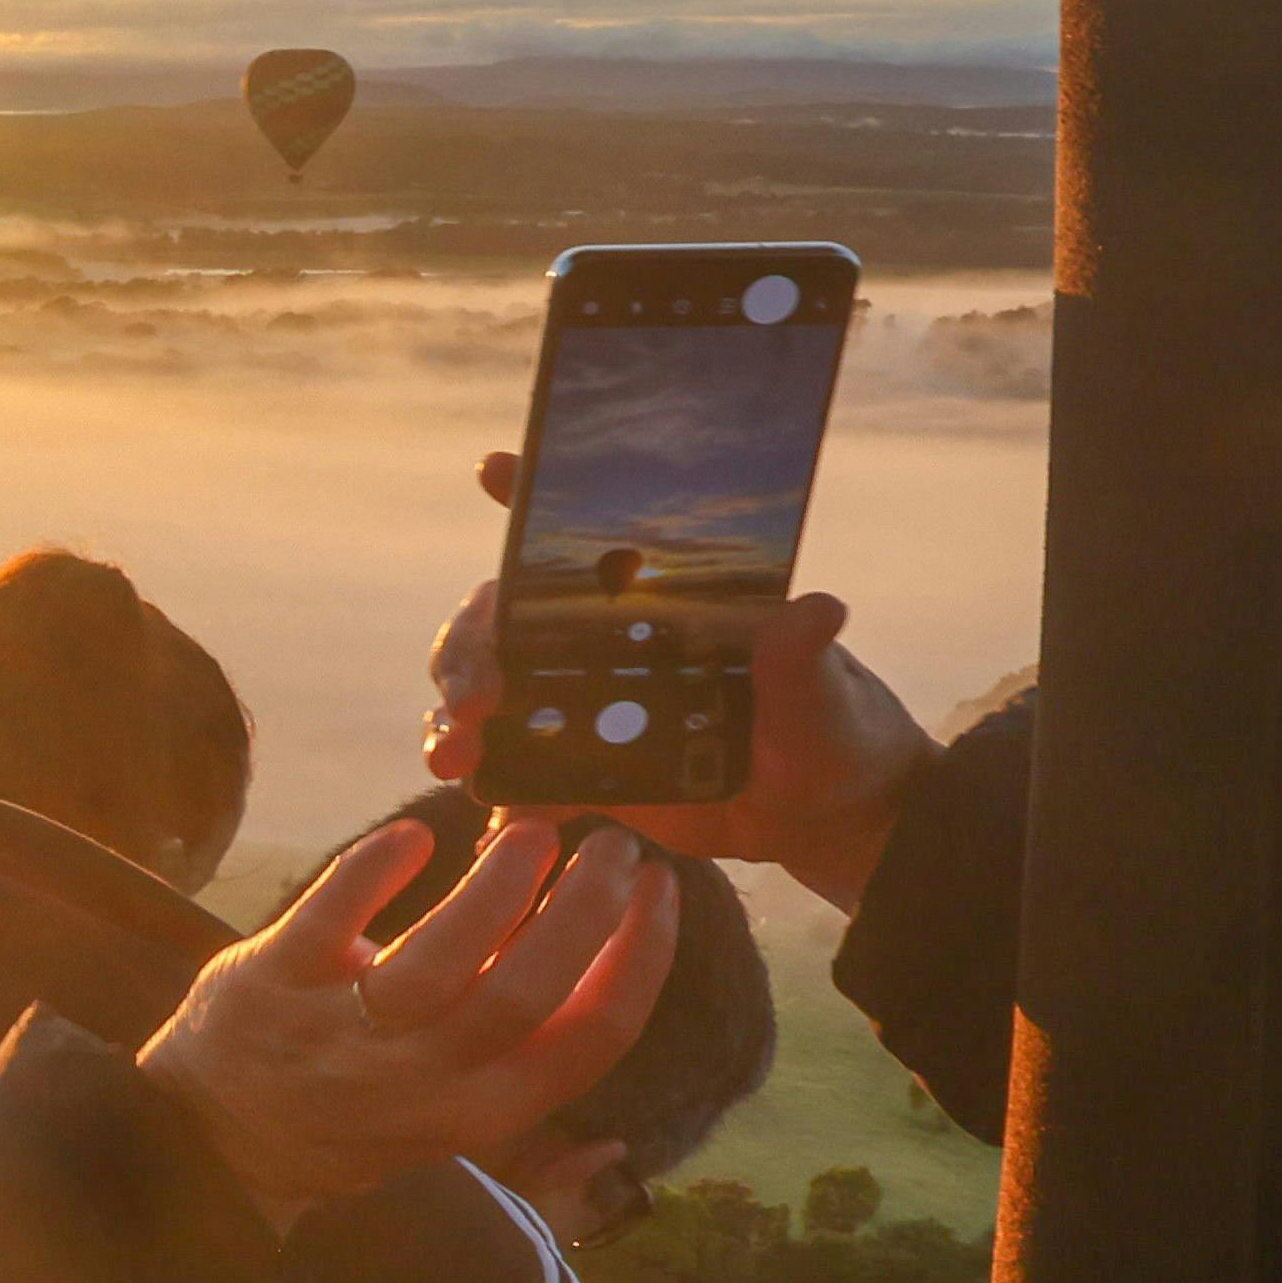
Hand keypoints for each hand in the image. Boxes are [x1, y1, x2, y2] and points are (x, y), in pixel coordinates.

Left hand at [134, 804, 684, 1220]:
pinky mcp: (272, 981)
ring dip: (498, 887)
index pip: (589, 1041)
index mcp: (480, 1111)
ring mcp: (342, 1033)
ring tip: (534, 829)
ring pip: (438, 961)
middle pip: (526, 994)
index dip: (640, 960)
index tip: (660, 891)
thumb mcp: (448, 1131)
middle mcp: (418, 1081)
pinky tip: (416, 838)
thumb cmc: (358, 1118)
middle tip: (613, 843)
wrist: (219, 1133)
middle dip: (586, 911)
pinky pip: (329, 918)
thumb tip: (616, 1143)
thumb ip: (522, 1106)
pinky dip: (375, 872)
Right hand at [417, 453, 937, 907]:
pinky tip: (491, 811)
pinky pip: (516, 775)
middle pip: (498, 622)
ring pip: (485, 695)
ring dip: (453, 719)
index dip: (527, 495)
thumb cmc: (828, 726)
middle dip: (467, 651)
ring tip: (454, 757)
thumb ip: (800, 656)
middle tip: (476, 698)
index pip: (576, 535)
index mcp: (650, 601)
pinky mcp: (580, 774)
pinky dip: (495, 790)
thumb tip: (819, 607)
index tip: (494, 468)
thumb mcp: (819, 691)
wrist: (821, 814)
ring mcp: (581, 709)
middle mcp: (599, 643)